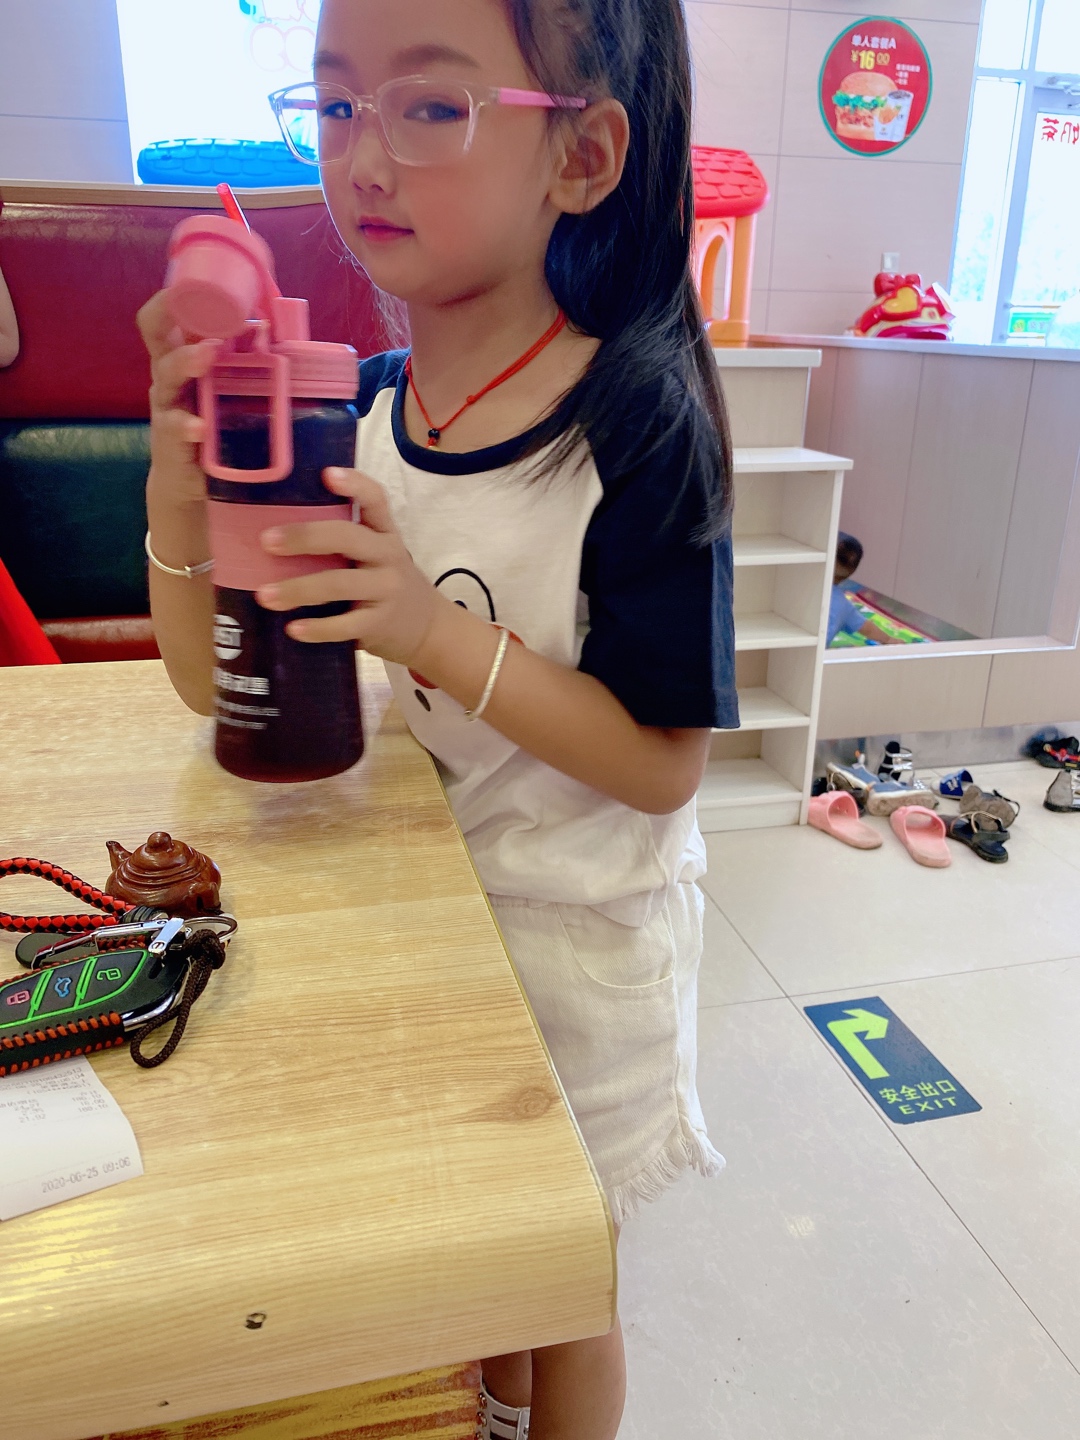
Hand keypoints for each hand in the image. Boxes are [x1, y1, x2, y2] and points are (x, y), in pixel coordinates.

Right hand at [136, 290, 220, 506]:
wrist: (190, 481)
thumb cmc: (211, 424)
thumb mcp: (224, 388)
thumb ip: (241, 360)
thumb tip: (273, 327)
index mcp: (181, 356)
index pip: (167, 316)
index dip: (174, 295)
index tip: (194, 279)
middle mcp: (168, 375)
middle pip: (155, 333)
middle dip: (169, 313)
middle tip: (196, 299)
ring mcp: (167, 405)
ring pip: (167, 374)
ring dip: (187, 361)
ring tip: (207, 355)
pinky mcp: (170, 438)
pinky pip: (175, 427)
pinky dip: (188, 426)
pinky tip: (200, 427)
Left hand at [256, 467, 439, 666]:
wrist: (430, 629)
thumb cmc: (387, 585)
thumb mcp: (379, 556)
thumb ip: (346, 542)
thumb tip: (278, 532)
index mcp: (385, 533)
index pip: (376, 499)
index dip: (354, 485)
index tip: (327, 474)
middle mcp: (388, 556)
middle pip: (348, 538)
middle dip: (305, 537)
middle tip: (266, 541)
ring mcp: (386, 590)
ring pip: (339, 583)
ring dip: (299, 589)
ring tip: (265, 595)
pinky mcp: (379, 623)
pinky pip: (345, 625)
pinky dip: (317, 628)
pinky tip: (293, 628)